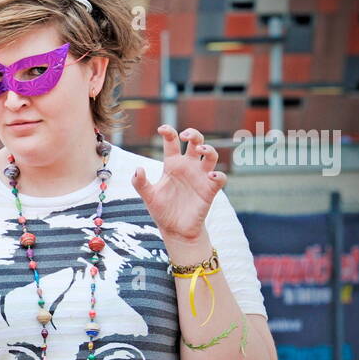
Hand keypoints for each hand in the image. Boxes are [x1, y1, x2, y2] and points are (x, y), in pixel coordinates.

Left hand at [131, 125, 224, 250]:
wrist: (175, 230)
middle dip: (193, 134)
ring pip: (211, 155)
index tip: (162, 129)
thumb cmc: (162, 211)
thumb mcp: (148, 197)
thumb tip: (138, 169)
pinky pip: (220, 177)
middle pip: (196, 142)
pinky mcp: (210, 190)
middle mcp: (188, 167)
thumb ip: (140, 183)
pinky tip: (210, 175)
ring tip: (201, 150)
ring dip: (208, 149)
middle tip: (186, 136)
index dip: (169, 132)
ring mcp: (200, 177)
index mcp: (172, 164)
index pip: (172, 142)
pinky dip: (218, 174)